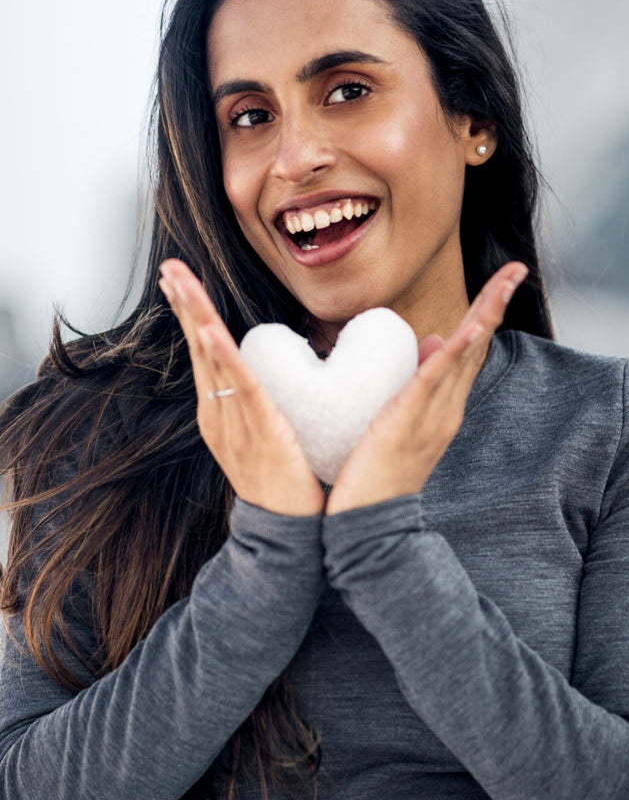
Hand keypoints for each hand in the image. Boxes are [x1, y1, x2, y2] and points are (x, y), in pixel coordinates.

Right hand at [159, 259, 324, 516]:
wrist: (287, 532)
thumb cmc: (284, 481)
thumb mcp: (266, 432)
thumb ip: (264, 401)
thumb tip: (279, 370)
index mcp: (219, 411)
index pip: (202, 352)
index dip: (192, 314)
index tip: (179, 281)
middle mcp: (217, 414)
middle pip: (198, 348)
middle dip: (185, 305)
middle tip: (170, 267)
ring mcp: (233, 423)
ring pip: (211, 359)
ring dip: (197, 316)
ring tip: (181, 282)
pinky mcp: (258, 431)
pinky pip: (239, 388)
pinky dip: (222, 357)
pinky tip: (210, 330)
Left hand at [326, 262, 528, 513]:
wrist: (370, 524)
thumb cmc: (377, 472)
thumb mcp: (399, 418)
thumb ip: (416, 383)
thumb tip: (430, 341)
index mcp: (443, 405)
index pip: (469, 350)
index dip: (485, 313)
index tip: (502, 280)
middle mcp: (447, 408)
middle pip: (476, 346)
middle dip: (495, 304)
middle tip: (514, 267)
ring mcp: (434, 415)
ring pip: (465, 355)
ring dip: (485, 315)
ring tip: (505, 280)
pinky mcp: (410, 421)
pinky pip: (438, 380)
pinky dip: (458, 351)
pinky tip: (473, 327)